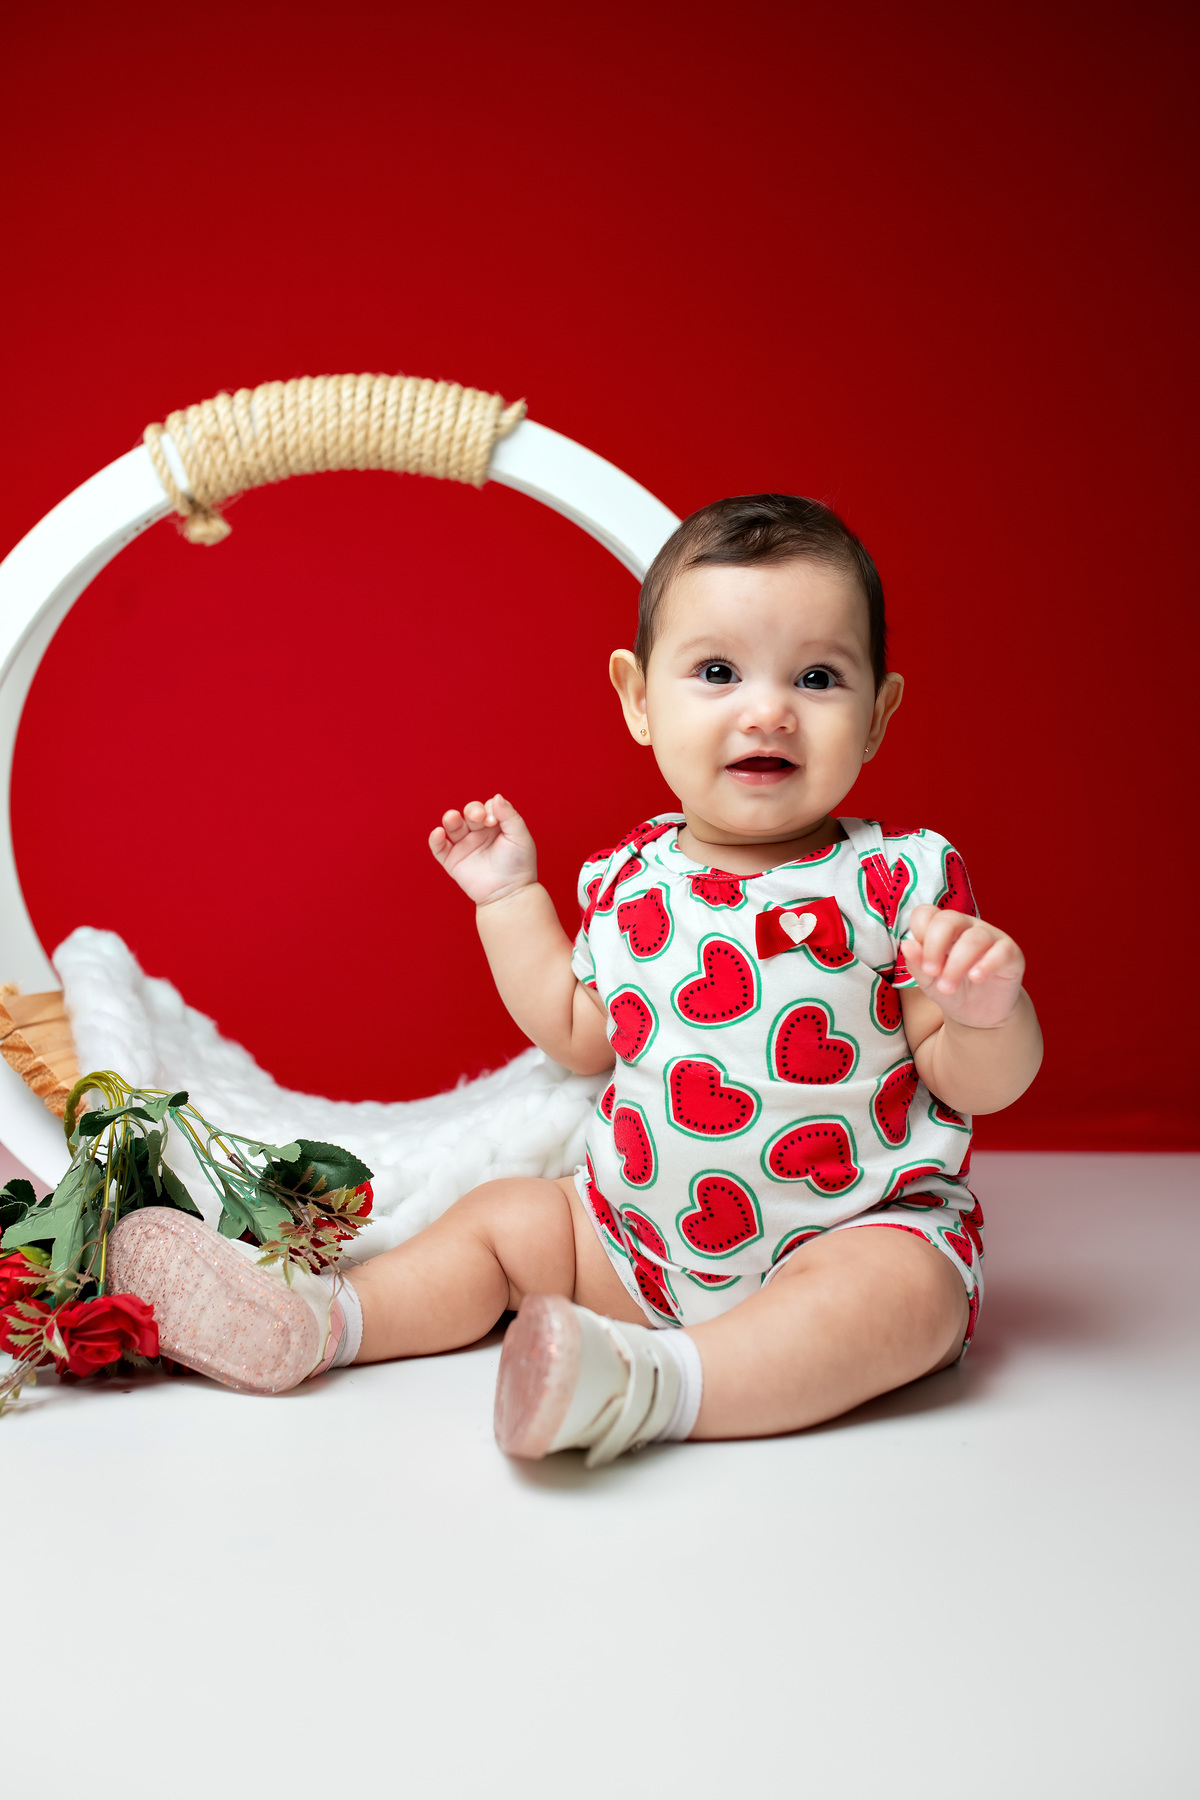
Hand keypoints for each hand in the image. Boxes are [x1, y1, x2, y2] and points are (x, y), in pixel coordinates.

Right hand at [428, 794, 537, 905]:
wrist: (509, 894)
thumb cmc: (518, 866)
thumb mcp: (520, 837)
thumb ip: (510, 816)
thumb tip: (497, 797)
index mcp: (496, 826)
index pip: (486, 807)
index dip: (488, 809)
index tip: (494, 822)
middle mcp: (479, 833)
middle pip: (468, 812)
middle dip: (472, 811)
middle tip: (478, 818)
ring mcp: (464, 846)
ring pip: (452, 825)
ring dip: (450, 818)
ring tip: (453, 819)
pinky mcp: (452, 860)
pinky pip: (439, 847)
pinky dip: (435, 839)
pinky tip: (439, 833)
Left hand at [901, 904, 1025, 1029]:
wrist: (980, 1014)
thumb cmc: (952, 989)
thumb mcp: (928, 981)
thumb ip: (917, 963)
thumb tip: (907, 945)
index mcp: (942, 928)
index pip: (926, 914)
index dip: (919, 934)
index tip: (922, 963)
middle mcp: (966, 927)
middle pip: (949, 919)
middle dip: (935, 947)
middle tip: (931, 973)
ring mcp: (990, 937)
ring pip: (974, 939)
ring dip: (957, 964)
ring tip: (947, 987)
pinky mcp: (1011, 953)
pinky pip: (1002, 950)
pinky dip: (987, 964)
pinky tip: (976, 978)